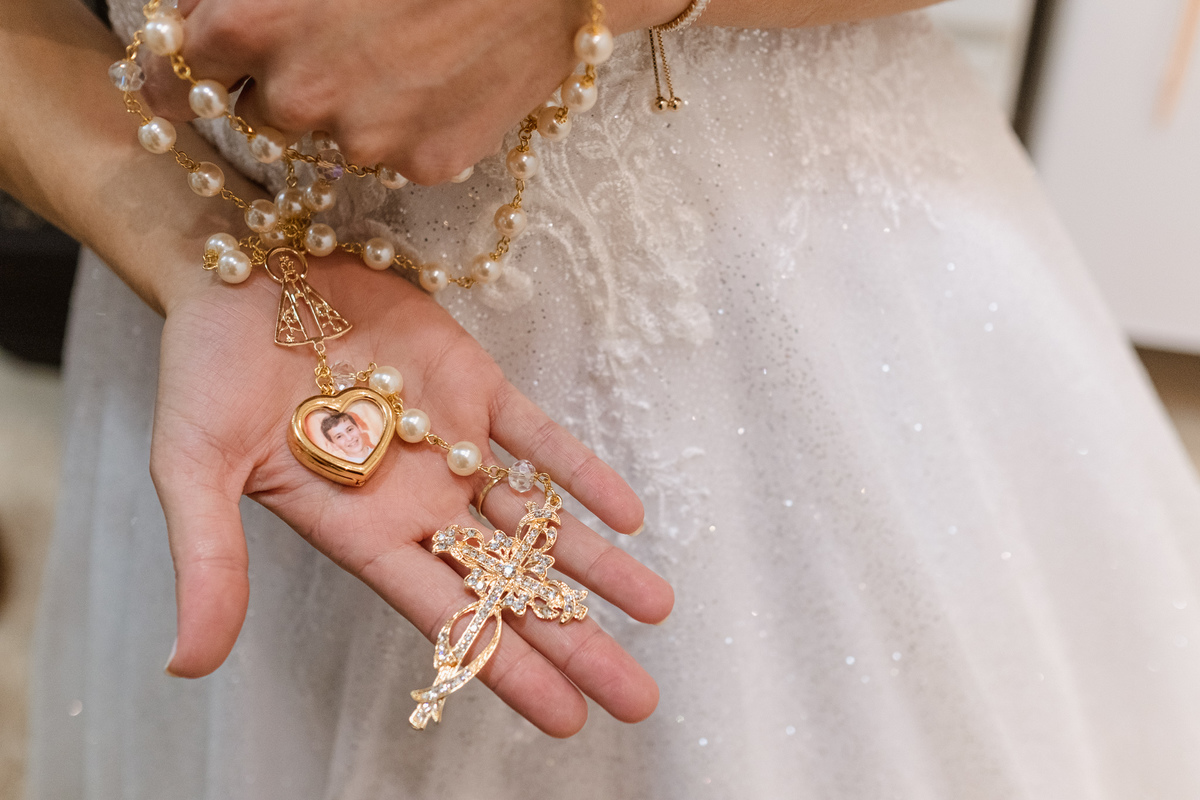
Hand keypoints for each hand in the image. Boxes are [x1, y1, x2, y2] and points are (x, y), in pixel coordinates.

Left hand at [140, 0, 674, 184]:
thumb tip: (198, 22)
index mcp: (252, 24)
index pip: (175, 72)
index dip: (191, 61)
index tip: (205, 61)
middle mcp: (299, 97)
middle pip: (258, 112)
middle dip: (284, 82)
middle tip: (339, 39)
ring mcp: (364, 140)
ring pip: (332, 136)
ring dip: (351, 105)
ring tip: (402, 51)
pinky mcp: (424, 164)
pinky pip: (395, 152)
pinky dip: (409, 123)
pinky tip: (441, 77)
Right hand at [152, 251, 673, 735]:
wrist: (241, 268)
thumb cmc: (204, 368)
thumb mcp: (193, 468)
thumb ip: (209, 562)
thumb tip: (188, 665)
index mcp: (360, 534)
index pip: (447, 618)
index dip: (507, 668)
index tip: (568, 719)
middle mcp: (416, 502)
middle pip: (508, 585)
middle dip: (574, 638)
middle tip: (638, 696)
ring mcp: (449, 444)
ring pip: (535, 520)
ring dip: (595, 564)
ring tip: (656, 609)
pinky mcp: (471, 385)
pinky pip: (537, 438)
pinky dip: (581, 472)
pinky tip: (629, 513)